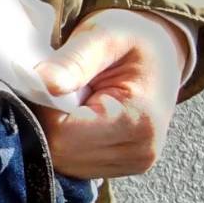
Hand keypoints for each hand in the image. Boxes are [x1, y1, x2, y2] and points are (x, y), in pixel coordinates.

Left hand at [31, 8, 188, 178]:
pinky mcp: (121, 167)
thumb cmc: (132, 38)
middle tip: (59, 89)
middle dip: (48, 121)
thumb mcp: (103, 35)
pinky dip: (66, 141)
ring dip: (56, 132)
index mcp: (138, 120)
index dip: (43, 108)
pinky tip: (78, 117)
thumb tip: (42, 83)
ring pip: (64, 163)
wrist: (161, 53)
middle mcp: (140, 152)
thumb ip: (74, 60)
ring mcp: (132, 164)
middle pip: (61, 153)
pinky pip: (74, 164)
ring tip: (73, 100)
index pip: (63, 133)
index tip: (49, 81)